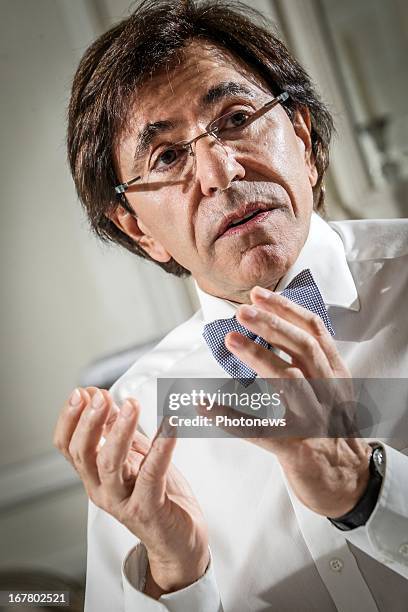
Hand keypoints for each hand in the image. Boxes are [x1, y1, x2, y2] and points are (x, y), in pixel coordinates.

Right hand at [53, 387, 208, 594]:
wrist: (179, 539)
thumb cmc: (157, 495)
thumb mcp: (133, 456)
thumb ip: (115, 429)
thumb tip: (99, 396)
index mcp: (94, 476)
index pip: (68, 447)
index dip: (70, 419)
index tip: (81, 392)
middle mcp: (102, 490)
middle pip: (83, 454)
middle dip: (90, 422)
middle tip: (101, 396)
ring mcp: (123, 502)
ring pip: (111, 464)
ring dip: (120, 431)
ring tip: (131, 405)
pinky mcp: (148, 510)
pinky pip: (152, 474)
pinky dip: (161, 447)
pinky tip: (170, 426)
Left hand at [220, 286, 370, 516]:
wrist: (350, 482)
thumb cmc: (333, 432)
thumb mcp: (330, 390)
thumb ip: (309, 362)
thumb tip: (275, 330)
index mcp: (335, 374)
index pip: (313, 331)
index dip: (286, 309)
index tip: (259, 295)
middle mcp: (328, 392)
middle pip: (303, 348)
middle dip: (272, 325)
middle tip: (241, 311)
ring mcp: (314, 420)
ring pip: (289, 381)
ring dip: (259, 357)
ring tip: (232, 339)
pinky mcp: (297, 449)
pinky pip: (261, 430)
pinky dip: (231, 417)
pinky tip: (205, 405)